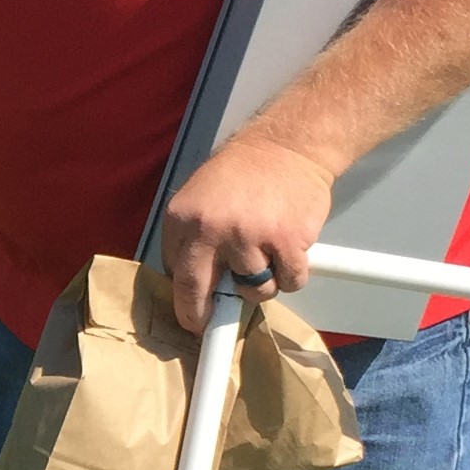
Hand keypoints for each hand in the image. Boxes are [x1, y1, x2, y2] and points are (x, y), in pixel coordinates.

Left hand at [160, 132, 334, 333]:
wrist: (287, 146)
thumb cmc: (243, 173)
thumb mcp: (198, 199)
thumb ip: (190, 240)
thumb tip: (188, 286)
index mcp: (184, 218)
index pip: (177, 277)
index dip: (186, 306)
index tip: (192, 319)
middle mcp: (213, 229)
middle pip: (201, 292)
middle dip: (207, 315)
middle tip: (215, 322)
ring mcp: (251, 237)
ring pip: (254, 292)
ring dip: (262, 282)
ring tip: (266, 253)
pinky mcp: (288, 242)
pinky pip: (289, 282)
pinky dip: (292, 274)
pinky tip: (288, 249)